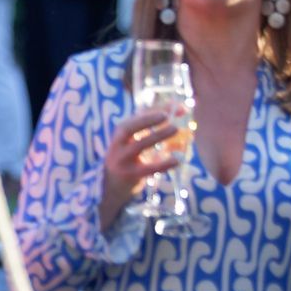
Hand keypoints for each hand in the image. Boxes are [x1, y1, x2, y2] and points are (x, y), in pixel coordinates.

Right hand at [99, 106, 186, 226]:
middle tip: (167, 115)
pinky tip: (177, 160)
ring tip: (175, 129)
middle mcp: (118, 145)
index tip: (175, 105)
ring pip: (139, 145)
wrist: (111, 186)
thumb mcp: (134, 141)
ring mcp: (122, 160)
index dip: (155, 109)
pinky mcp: (130, 175)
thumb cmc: (128, 158)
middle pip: (129, 128)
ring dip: (157, 136)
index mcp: (120, 134)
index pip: (136, 117)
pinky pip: (148, 168)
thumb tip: (179, 112)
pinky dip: (163, 164)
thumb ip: (152, 128)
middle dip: (147, 120)